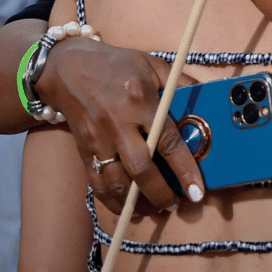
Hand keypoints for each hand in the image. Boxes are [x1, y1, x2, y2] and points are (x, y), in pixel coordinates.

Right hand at [34, 37, 203, 214]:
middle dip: (160, 193)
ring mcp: (98, 139)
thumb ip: (179, 82)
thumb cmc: (115, 64)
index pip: (167, 142)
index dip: (184, 170)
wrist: (67, 67)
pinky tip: (126, 207)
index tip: (196, 191)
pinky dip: (111, 201)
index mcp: (139, 100)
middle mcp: (117, 123)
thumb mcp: (151, 63)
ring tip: (154, 207)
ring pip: (116, 182)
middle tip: (175, 203)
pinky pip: (96, 183)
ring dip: (136, 202)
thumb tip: (204, 99)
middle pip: (140, 169)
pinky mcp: (83, 149)